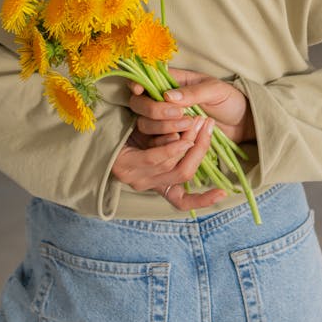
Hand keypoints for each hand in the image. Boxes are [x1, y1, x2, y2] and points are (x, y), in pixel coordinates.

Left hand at [111, 113, 227, 211]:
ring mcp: (136, 178)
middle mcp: (147, 185)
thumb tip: (198, 138)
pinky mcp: (126, 167)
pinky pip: (156, 159)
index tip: (224, 192)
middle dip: (201, 148)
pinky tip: (182, 137)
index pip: (181, 201)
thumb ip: (176, 143)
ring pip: (173, 166)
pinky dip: (172, 148)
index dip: (204, 200)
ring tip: (196, 120)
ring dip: (189, 142)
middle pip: (184, 174)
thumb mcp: (157, 137)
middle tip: (208, 124)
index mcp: (157, 184)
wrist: (97, 122)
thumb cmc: (129, 127)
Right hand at [127, 66, 254, 147]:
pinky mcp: (171, 140)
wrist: (242, 124)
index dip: (137, 85)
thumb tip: (168, 96)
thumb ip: (193, 92)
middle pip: (140, 106)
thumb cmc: (229, 100)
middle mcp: (164, 102)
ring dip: (163, 128)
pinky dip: (166, 145)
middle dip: (155, 111)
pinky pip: (157, 144)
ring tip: (191, 126)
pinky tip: (184, 142)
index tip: (139, 91)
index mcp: (172, 82)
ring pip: (146, 126)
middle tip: (182, 115)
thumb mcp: (215, 91)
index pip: (145, 81)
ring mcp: (165, 122)